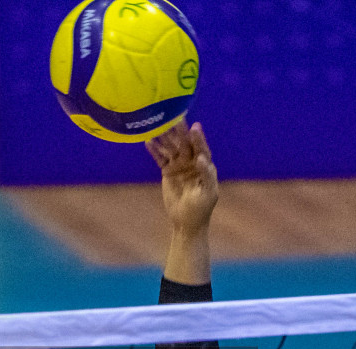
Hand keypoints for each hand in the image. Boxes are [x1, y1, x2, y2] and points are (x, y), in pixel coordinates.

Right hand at [146, 122, 217, 237]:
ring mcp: (179, 165)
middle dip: (179, 132)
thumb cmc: (200, 209)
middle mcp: (192, 161)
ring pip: (171, 148)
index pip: (201, 148)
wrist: (186, 222)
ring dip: (165, 138)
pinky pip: (160, 158)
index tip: (194, 127)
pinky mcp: (167, 171)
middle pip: (185, 144)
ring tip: (157, 125)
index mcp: (205, 165)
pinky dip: (154, 150)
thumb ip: (207, 175)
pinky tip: (148, 141)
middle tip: (172, 118)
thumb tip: (202, 158)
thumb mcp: (208, 193)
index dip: (198, 138)